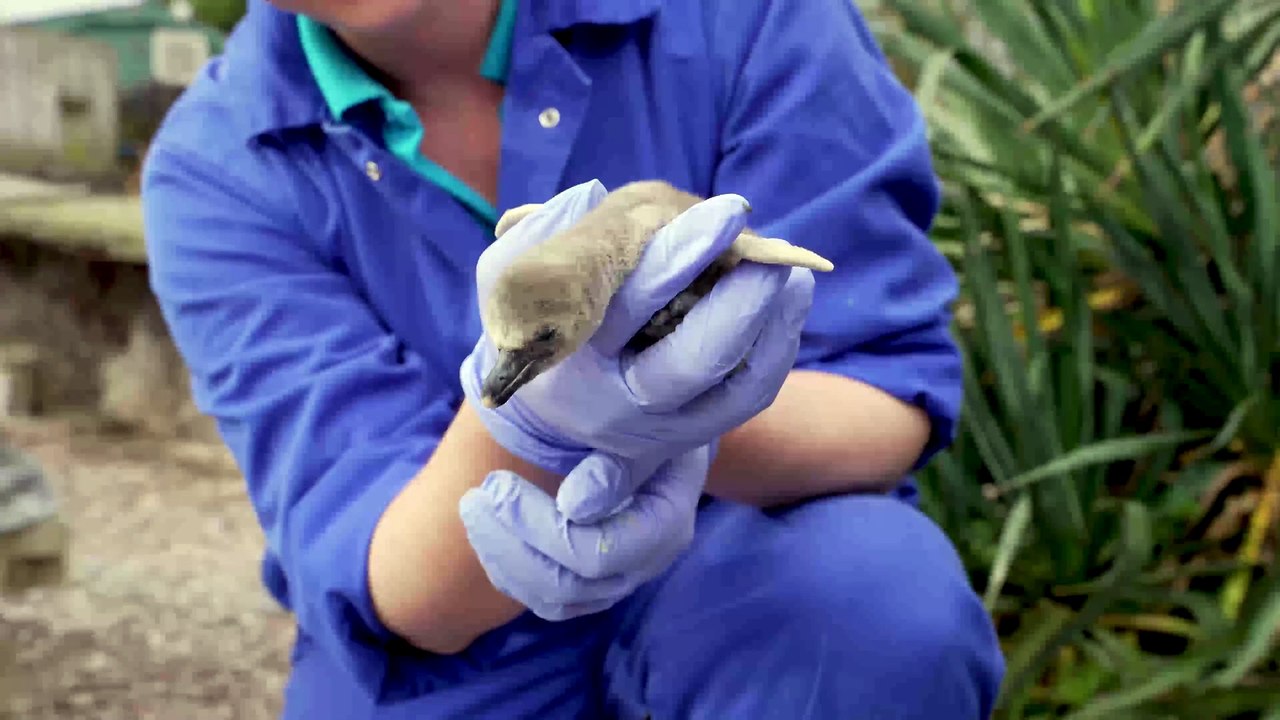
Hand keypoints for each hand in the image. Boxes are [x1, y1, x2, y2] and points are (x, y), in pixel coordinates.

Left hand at [458, 445, 709, 621]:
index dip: (538, 527)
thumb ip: (616, 465)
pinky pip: (549, 600)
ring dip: (504, 562)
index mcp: (666, 524)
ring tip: (474, 511)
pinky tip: (487, 533)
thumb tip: (573, 506)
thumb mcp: (644, 426)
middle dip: (511, 545)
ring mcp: (623, 577)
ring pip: (555, 601)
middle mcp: (648, 562)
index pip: (597, 553)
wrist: (669, 423)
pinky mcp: (597, 581)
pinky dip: (511, 573)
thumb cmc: (654, 415)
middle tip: (474, 498)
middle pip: (571, 585)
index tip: (497, 483)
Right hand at [460, 180, 815, 521]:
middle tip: (771, 254)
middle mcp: (622, 403)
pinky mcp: (703, 429)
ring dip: (773, 328)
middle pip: (691, 363)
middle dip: (738, 304)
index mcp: (573, 360)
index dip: (678, 258)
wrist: (555, 409)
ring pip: (736, 389)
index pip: (628, 307)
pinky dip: (779, 346)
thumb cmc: (536, 325)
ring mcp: (668, 425)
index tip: (726, 213)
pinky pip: (752, 393)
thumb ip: (531, 238)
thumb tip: (585, 196)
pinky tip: (790, 296)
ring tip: (792, 271)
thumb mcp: (505, 285)